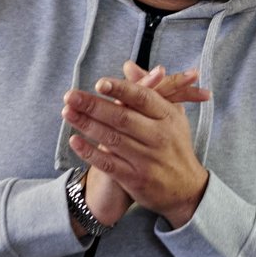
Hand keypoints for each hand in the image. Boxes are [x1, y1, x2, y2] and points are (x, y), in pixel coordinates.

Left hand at [63, 60, 212, 229]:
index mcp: (167, 117)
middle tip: (70, 96)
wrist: (188, 190)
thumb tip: (128, 66)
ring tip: (67, 112)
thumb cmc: (175, 146)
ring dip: (87, 125)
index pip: (143, 98)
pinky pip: (108, 164)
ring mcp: (147, 159)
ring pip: (112, 139)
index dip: (121, 89)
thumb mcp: (171, 115)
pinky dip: (90, 152)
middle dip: (93, 105)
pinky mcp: (136, 179)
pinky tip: (74, 141)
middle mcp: (159, 137)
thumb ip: (149, 89)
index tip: (99, 83)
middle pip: (122, 117)